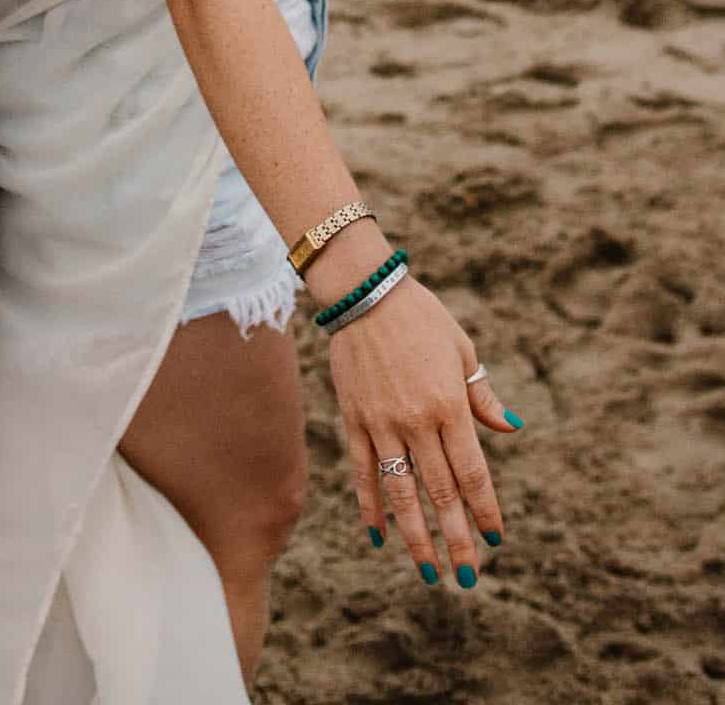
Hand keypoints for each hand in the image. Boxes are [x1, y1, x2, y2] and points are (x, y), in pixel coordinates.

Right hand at [329, 274, 521, 584]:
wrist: (365, 292)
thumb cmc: (421, 316)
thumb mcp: (461, 349)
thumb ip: (483, 396)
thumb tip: (513, 428)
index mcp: (449, 405)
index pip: (472, 473)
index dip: (485, 510)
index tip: (496, 539)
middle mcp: (417, 421)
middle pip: (440, 492)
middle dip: (456, 538)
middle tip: (468, 576)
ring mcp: (382, 424)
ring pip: (401, 493)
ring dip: (416, 536)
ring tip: (428, 572)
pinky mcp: (355, 420)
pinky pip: (363, 471)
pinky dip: (370, 506)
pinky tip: (379, 536)